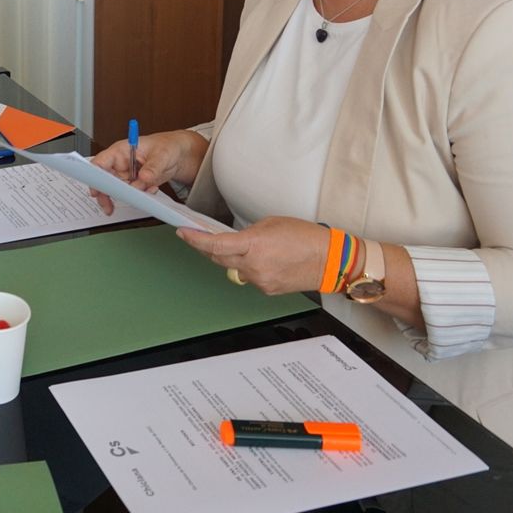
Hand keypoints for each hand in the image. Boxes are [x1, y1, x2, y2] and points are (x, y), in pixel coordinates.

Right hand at [86, 129, 205, 213]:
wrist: (179, 154)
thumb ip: (152, 167)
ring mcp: (128, 174)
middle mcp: (122, 163)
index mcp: (122, 150)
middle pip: (105, 180)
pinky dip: (142, 196)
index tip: (96, 189)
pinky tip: (152, 189)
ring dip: (130, 195)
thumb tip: (143, 178)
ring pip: (118, 190)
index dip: (95, 176)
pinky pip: (133, 194)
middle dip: (107, 194)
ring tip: (145, 192)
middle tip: (109, 207)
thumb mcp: (162, 154)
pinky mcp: (136, 183)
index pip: (101, 162)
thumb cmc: (168, 146)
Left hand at [179, 216, 329, 294]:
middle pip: (218, 259)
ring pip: (234, 269)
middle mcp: (253, 265)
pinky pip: (249, 277)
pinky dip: (250, 268)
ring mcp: (260, 280)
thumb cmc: (305, 237)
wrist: (329, 260)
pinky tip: (264, 260)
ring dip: (233, 259)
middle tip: (199, 237)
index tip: (183, 233)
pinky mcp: (267, 289)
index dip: (195, 240)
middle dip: (207, 248)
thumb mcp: (271, 223)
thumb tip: (234, 240)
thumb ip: (247, 233)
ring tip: (248, 247)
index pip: (215, 245)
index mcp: (254, 245)